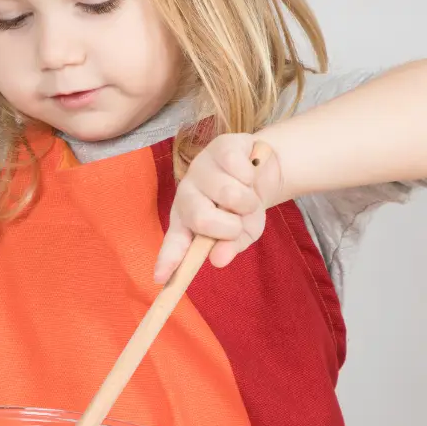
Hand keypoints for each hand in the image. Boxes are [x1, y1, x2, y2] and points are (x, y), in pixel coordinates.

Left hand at [154, 134, 278, 281]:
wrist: (265, 168)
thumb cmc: (245, 206)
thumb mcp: (242, 232)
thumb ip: (229, 247)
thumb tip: (218, 259)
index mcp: (187, 220)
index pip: (175, 243)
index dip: (168, 259)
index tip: (161, 278)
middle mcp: (187, 194)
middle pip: (201, 218)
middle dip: (229, 226)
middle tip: (238, 222)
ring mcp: (201, 169)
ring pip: (228, 194)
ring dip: (249, 202)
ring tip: (248, 197)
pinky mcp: (219, 147)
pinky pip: (240, 170)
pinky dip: (253, 177)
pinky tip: (249, 173)